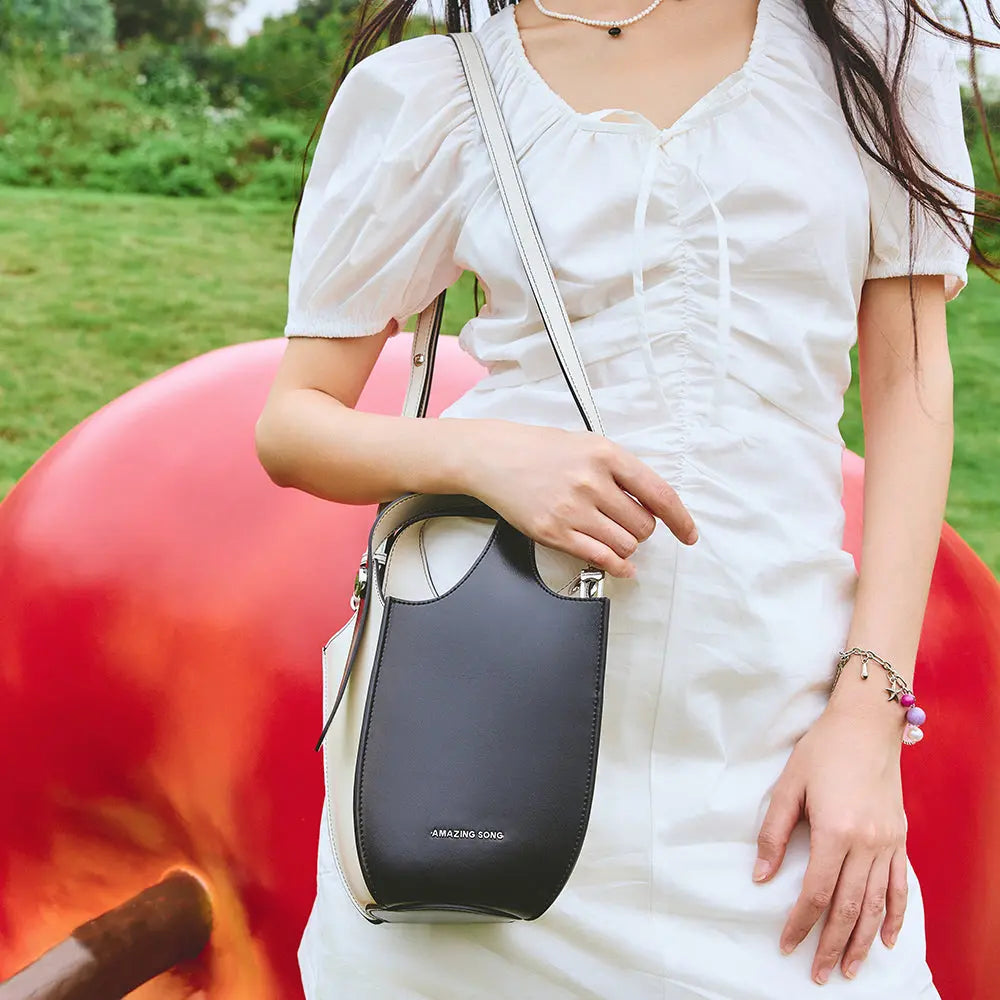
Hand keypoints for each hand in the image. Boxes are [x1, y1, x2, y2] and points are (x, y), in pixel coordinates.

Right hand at [459, 419, 698, 577]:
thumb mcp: (587, 445)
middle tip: (624, 522)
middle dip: (640, 529)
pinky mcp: (554, 532)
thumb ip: (620, 471)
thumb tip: (653, 504)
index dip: (680, 519)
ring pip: (625, 544)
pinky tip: (622, 567)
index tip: (689, 534)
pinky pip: (600, 558)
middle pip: (643, 525)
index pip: (659, 493)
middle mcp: (592, 482)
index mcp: (606, 454)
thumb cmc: (540, 450)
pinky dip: (618, 566)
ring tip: (606, 532)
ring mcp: (573, 509)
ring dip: (624, 545)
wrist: (493, 457)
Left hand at [752, 701, 907, 984]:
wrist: (866, 725)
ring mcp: (887, 843)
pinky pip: (900, 886)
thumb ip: (774, 833)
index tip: (787, 944)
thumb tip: (761, 877)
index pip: (816, 892)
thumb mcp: (789, 785)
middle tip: (818, 974)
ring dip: (863, 942)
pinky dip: (894, 916)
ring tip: (851, 970)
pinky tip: (886, 939)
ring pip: (876, 905)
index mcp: (835, 831)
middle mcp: (866, 843)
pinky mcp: (899, 838)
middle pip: (848, 908)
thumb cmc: (822, 750)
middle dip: (832, 945)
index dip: (800, 923)